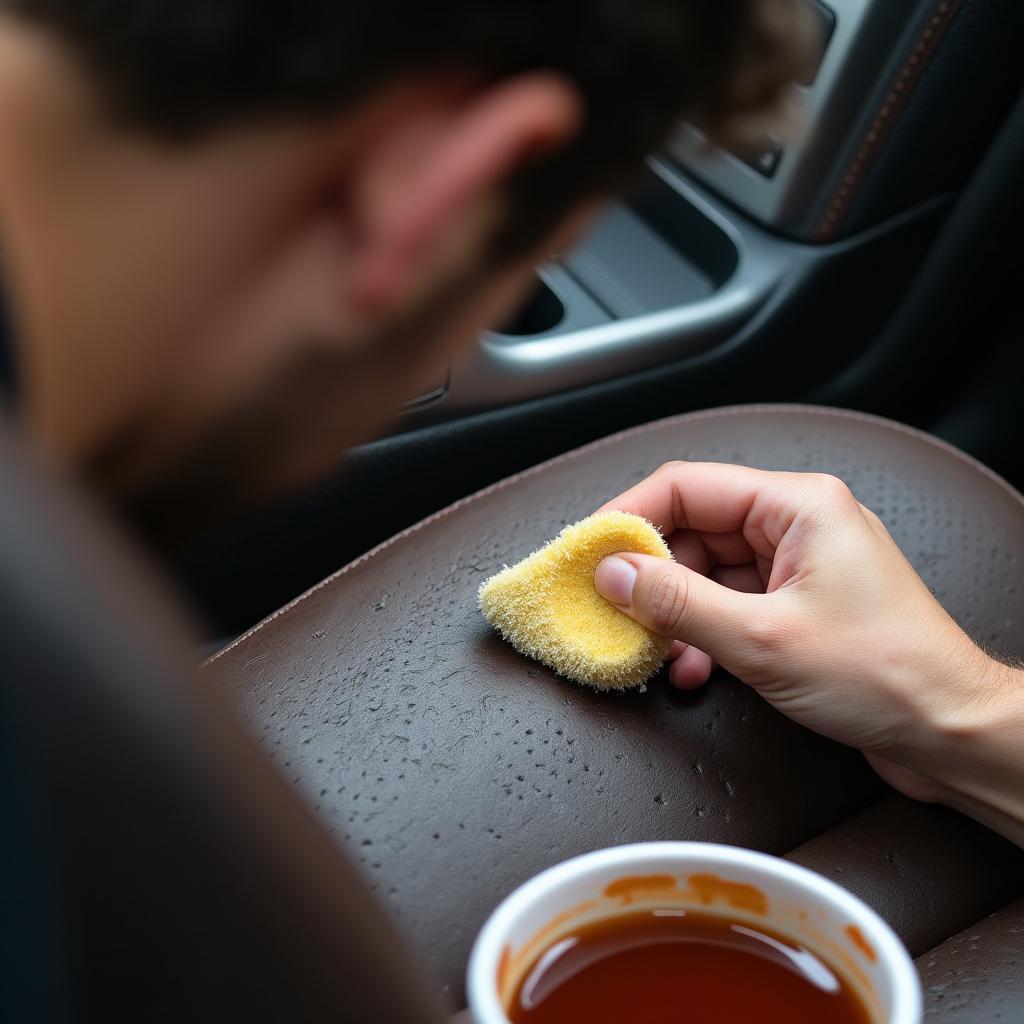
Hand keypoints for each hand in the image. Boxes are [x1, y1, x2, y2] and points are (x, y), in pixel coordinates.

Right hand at [593, 462, 1023, 838]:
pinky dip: (700, 632)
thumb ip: (677, 601)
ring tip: (650, 647)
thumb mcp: (761, 639)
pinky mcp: (795, 605)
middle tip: (608, 607)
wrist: (948, 732)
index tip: (588, 551)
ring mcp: (797, 566)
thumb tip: (614, 574)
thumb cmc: (887, 675)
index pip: (687, 486)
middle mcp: (797, 525)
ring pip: (705, 571)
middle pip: (692, 529)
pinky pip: (727, 603)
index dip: (629, 516)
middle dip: (648, 574)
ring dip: (673, 612)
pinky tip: (688, 665)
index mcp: (799, 506)